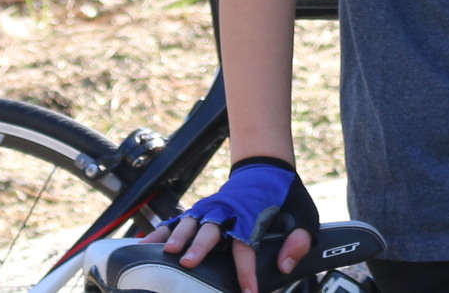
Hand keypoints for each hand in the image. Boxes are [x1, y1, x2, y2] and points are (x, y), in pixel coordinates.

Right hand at [144, 156, 317, 292]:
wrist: (265, 168)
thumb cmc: (282, 197)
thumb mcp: (303, 215)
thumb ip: (298, 240)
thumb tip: (285, 266)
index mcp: (253, 216)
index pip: (248, 246)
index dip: (247, 271)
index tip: (248, 291)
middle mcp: (228, 212)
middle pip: (212, 230)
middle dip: (199, 246)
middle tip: (188, 262)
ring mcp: (211, 209)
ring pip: (190, 222)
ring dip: (176, 237)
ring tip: (164, 253)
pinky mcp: (200, 210)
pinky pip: (178, 221)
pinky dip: (161, 232)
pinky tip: (145, 245)